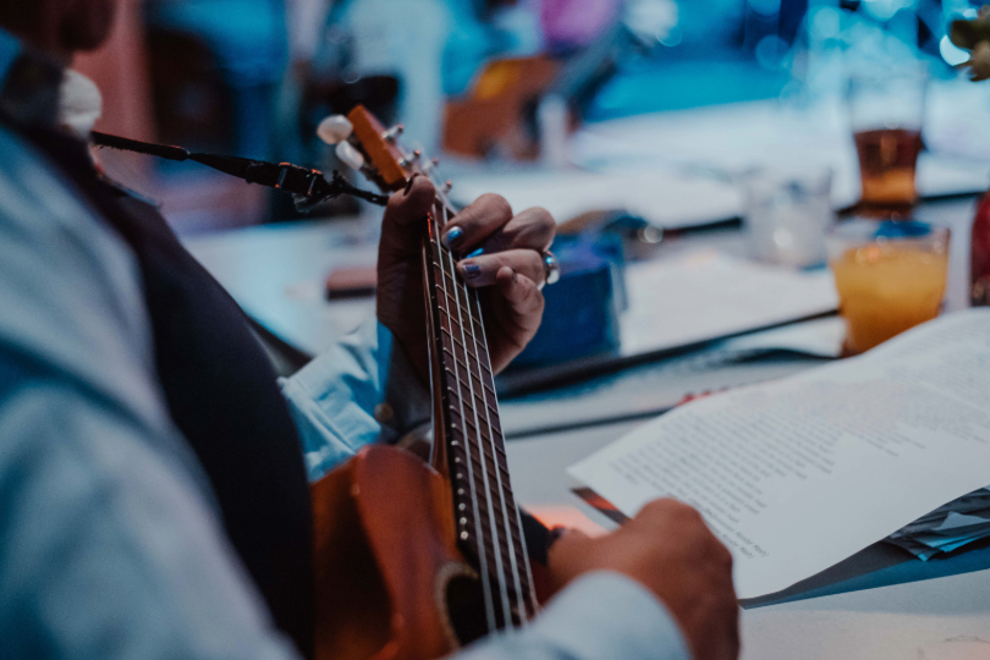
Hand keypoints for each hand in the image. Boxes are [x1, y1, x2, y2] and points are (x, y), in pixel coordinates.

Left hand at [377, 176, 554, 379]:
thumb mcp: (394, 251)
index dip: (478, 215)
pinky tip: (501, 285)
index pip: (500, 206)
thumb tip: (423, 181)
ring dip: (501, 260)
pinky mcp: (522, 320)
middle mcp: (508, 255)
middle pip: (538, 221)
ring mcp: (520, 287)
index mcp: (483, 234)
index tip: (447, 236)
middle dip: (499, 231)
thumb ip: (402, 212)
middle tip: (460, 251)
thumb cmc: (406, 298)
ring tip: (465, 276)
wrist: (401, 347)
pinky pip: (536, 298)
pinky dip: (521, 287)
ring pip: (538, 258)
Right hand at [547, 499, 738, 659]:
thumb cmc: (606, 593)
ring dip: (674, 601)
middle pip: (681, 553)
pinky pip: (706, 630)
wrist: (628, 647)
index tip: (615, 557)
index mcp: (676, 517)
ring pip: (698, 593)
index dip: (630, 539)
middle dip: (658, 568)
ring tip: (637, 621)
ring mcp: (725, 595)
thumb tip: (570, 540)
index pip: (653, 517)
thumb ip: (573, 540)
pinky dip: (685, 634)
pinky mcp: (729, 636)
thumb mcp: (569, 554)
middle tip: (624, 589)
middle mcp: (710, 550)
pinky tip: (656, 640)